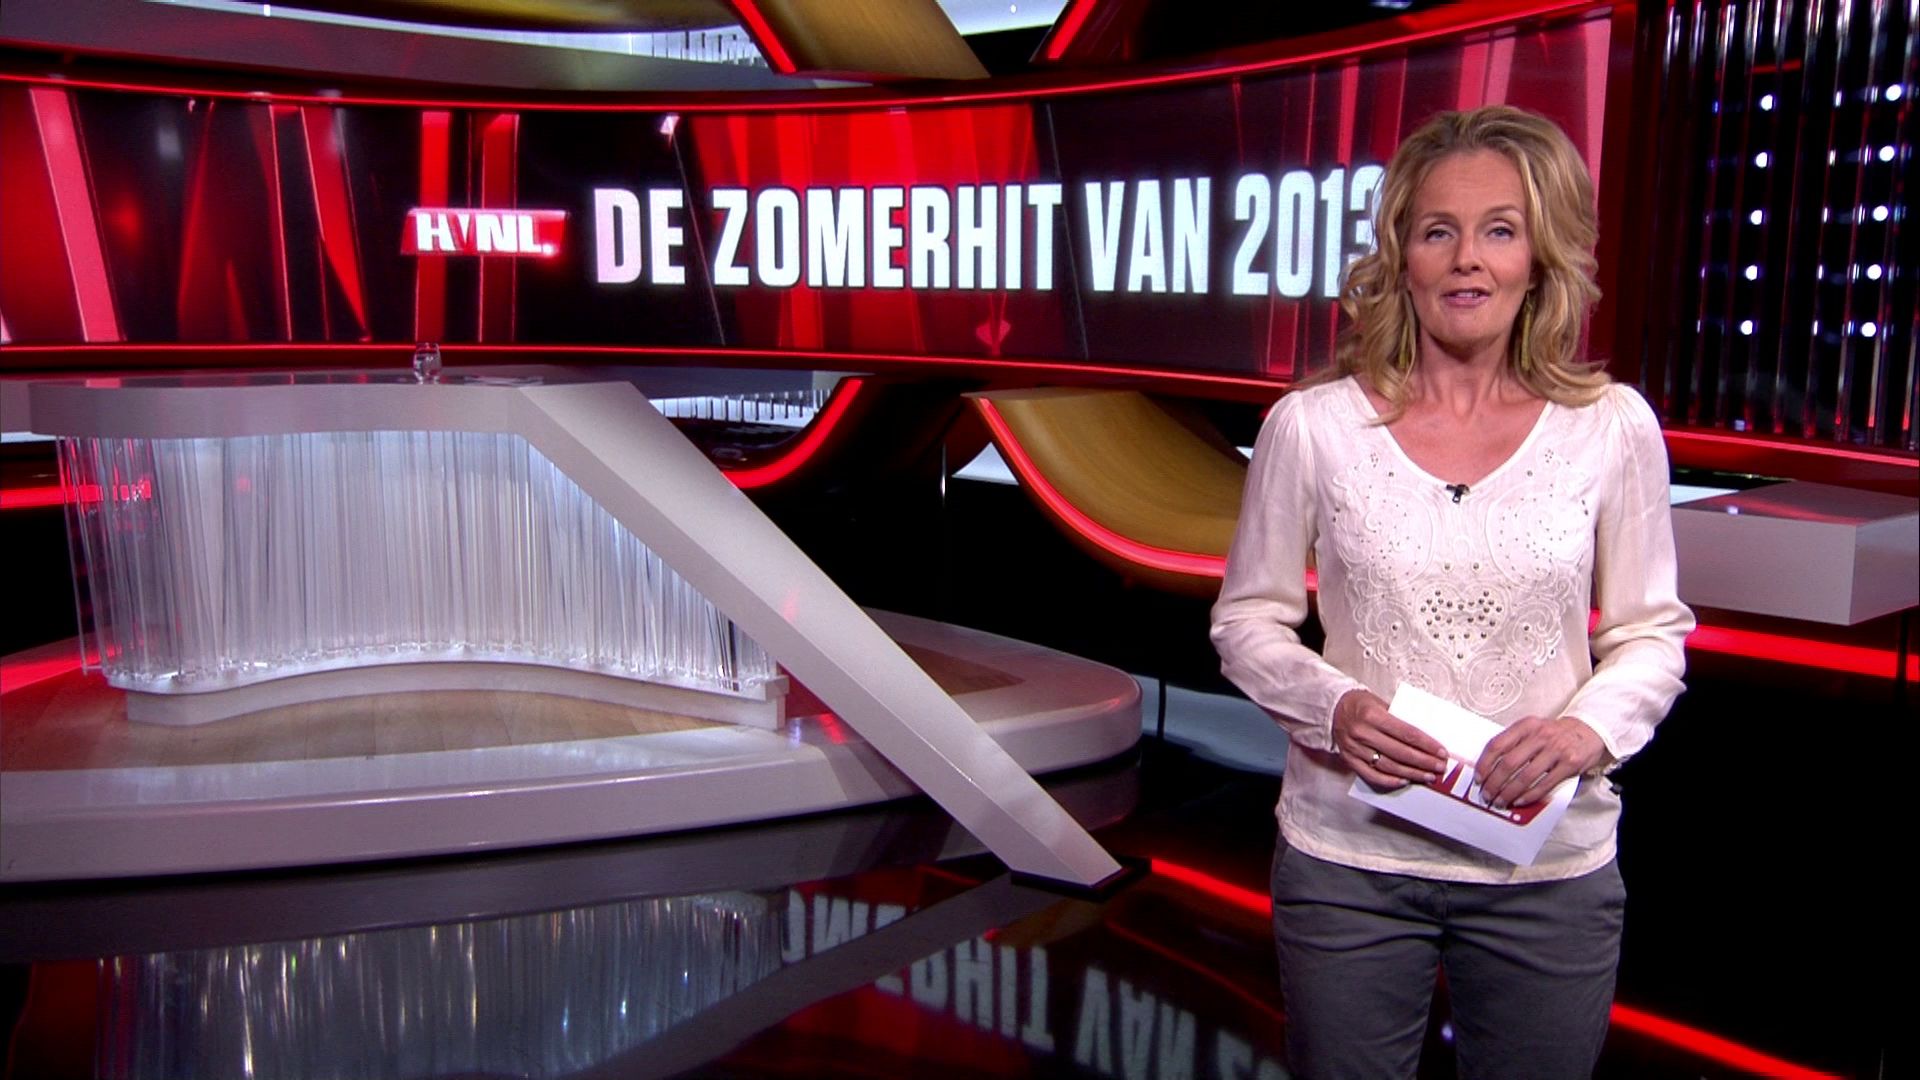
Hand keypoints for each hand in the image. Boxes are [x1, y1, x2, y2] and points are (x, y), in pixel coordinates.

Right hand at [1333, 689, 1448, 789]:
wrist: (1332, 709)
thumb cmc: (1360, 705)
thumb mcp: (1381, 703)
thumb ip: (1400, 719)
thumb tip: (1425, 738)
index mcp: (1373, 715)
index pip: (1407, 733)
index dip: (1427, 744)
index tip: (1441, 752)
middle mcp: (1363, 733)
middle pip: (1400, 752)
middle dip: (1423, 761)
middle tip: (1439, 767)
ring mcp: (1355, 749)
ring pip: (1388, 766)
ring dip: (1411, 773)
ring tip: (1427, 776)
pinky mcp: (1350, 760)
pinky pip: (1371, 775)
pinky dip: (1389, 780)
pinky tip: (1404, 780)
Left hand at [1474, 716, 1607, 809]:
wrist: (1588, 730)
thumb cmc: (1554, 733)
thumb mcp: (1532, 729)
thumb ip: (1514, 743)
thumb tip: (1490, 768)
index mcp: (1526, 726)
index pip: (1497, 744)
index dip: (1484, 764)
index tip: (1479, 778)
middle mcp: (1540, 736)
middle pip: (1509, 763)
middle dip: (1494, 783)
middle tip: (1487, 795)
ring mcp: (1556, 750)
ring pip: (1525, 776)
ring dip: (1509, 792)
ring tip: (1501, 801)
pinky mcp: (1569, 764)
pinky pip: (1545, 784)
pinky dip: (1529, 795)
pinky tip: (1520, 801)